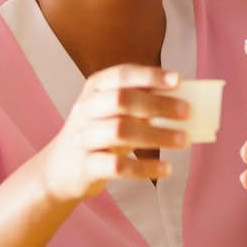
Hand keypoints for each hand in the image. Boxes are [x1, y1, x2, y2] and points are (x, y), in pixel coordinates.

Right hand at [37, 66, 189, 204]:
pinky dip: (145, 167)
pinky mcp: (86, 167)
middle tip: (188, 112)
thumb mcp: (110, 114)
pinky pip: (118, 166)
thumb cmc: (96, 137)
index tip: (177, 80)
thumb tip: (181, 101)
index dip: (149, 76)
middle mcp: (86, 110)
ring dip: (158, 135)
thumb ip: (139, 104)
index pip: (121, 75)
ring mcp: (83, 138)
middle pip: (121, 100)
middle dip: (158, 104)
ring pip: (120, 131)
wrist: (57, 171)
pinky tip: (165, 168)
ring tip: (185, 140)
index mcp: (94, 90)